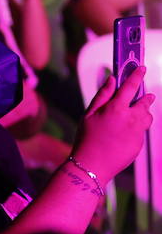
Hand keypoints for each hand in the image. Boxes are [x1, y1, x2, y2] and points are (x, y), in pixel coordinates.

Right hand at [72, 67, 154, 181]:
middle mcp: (130, 118)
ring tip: (134, 116)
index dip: (137, 76)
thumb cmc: (86, 138)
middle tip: (145, 96)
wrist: (92, 165)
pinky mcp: (140, 143)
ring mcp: (137, 131)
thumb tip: (112, 79)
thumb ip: (102, 95)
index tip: (142, 68)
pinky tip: (124, 134)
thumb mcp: (88, 114)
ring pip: (147, 117)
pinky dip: (137, 128)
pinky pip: (142, 131)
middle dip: (146, 98)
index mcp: (116, 108)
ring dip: (144, 113)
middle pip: (145, 103)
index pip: (130, 86)